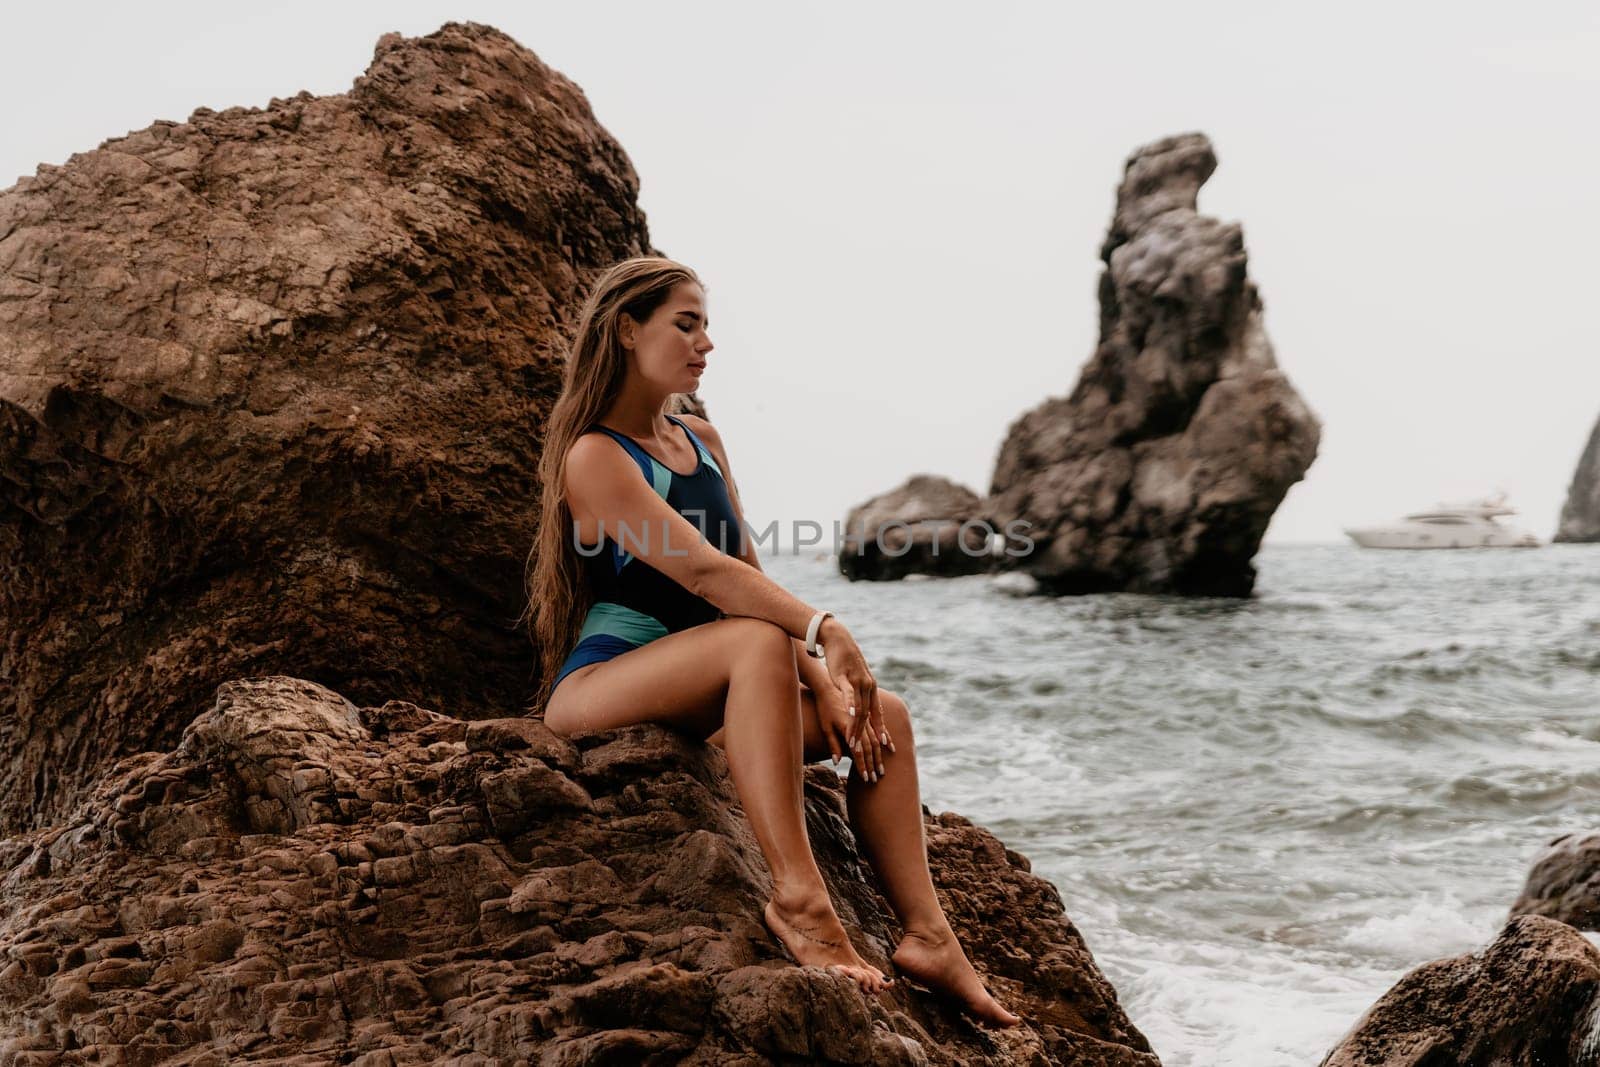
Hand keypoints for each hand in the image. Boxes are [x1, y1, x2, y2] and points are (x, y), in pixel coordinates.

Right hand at [819, 618, 891, 782]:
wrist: (837, 638)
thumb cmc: (843, 661)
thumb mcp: (852, 680)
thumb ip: (856, 694)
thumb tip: (857, 709)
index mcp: (871, 688)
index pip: (879, 713)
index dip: (883, 730)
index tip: (887, 746)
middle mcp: (868, 686)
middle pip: (870, 716)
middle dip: (868, 736)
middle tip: (865, 752)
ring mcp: (858, 681)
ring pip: (860, 708)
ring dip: (857, 727)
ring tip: (854, 743)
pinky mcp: (844, 676)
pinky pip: (849, 693)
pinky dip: (851, 705)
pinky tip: (852, 716)